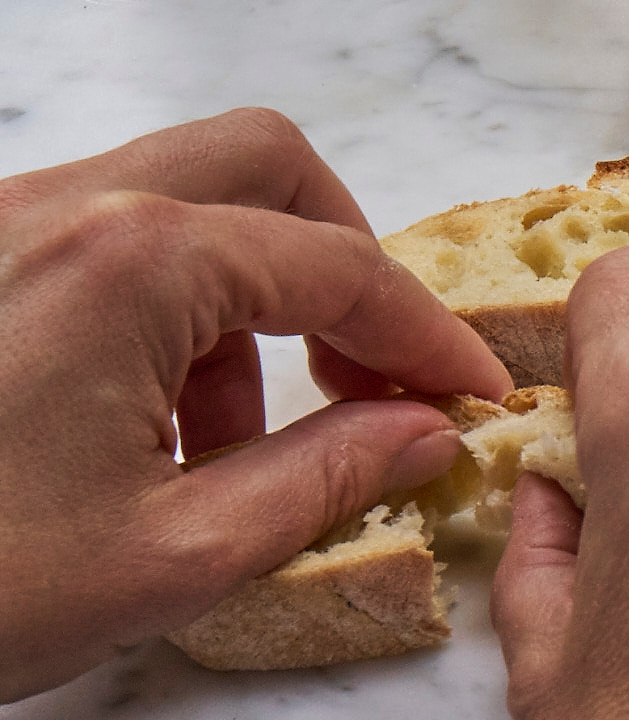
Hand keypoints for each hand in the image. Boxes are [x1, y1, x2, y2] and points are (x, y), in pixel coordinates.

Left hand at [0, 109, 509, 702]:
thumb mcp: (173, 555)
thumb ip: (326, 476)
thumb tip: (423, 431)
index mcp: (136, 262)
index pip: (341, 267)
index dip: (426, 336)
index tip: (473, 397)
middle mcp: (64, 206)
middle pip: (262, 164)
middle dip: (341, 261)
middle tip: (365, 373)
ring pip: (174, 193)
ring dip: (243, 289)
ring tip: (230, 436)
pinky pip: (93, 235)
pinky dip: (156, 300)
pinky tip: (135, 423)